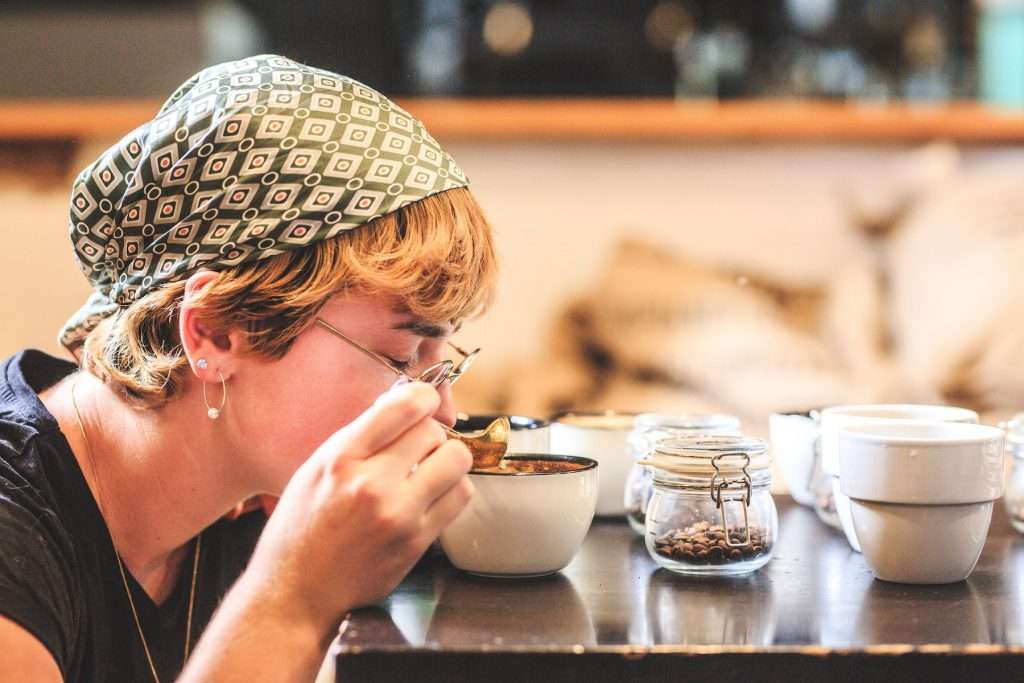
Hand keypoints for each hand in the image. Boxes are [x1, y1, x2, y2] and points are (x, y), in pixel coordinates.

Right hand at [241, 382, 472, 629]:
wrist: (296, 592)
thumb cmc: (301, 528)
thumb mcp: (315, 469)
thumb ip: (359, 437)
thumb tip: (402, 402)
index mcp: (340, 458)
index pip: (402, 406)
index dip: (423, 397)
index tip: (424, 401)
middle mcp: (370, 484)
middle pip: (432, 431)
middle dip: (429, 434)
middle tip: (418, 447)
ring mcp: (398, 515)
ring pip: (456, 460)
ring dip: (447, 459)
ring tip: (430, 469)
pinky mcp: (417, 541)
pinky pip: (460, 496)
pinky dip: (452, 489)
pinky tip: (433, 494)